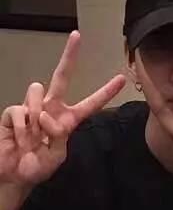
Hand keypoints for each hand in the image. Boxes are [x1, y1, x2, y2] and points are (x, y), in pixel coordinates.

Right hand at [0, 31, 125, 186]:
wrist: (13, 175)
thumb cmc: (37, 167)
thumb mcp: (56, 157)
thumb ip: (59, 137)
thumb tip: (47, 116)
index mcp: (68, 121)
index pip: (90, 104)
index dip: (105, 92)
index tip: (121, 78)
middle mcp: (51, 109)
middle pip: (61, 77)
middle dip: (69, 56)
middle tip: (77, 35)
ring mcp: (32, 108)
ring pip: (37, 90)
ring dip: (36, 117)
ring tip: (33, 139)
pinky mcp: (14, 111)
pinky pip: (20, 111)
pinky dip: (22, 129)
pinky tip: (20, 140)